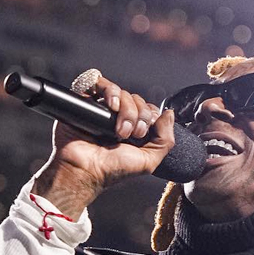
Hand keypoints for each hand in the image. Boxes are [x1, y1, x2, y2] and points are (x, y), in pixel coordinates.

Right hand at [33, 73, 175, 217]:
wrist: (84, 170)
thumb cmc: (111, 170)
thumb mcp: (149, 160)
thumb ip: (166, 139)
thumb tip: (169, 114)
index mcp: (133, 129)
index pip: (148, 109)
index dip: (150, 117)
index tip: (144, 133)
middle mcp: (117, 117)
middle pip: (137, 99)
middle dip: (138, 116)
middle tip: (129, 135)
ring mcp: (102, 109)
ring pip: (122, 92)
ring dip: (127, 109)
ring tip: (118, 129)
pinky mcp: (86, 101)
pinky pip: (100, 83)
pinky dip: (110, 91)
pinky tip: (112, 106)